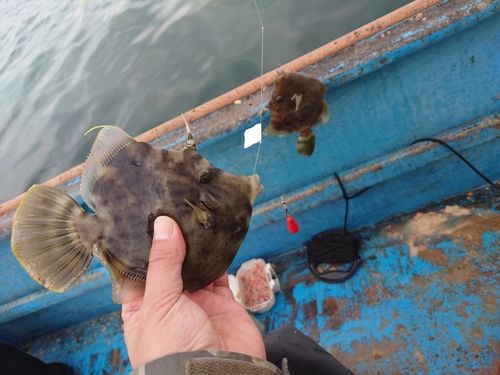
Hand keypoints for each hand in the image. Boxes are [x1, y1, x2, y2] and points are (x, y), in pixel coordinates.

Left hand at [121, 216, 265, 368]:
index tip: (147, 218)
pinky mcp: (221, 301)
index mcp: (142, 307)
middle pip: (169, 264)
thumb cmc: (171, 349)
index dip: (143, 246)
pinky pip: (219, 273)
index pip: (139, 269)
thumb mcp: (158, 303)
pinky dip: (219, 256)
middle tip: (172, 210)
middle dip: (172, 242)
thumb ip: (163, 263)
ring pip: (195, 266)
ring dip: (196, 246)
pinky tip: (215, 237)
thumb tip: (164, 225)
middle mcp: (169, 303)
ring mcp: (196, 302)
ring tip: (194, 219)